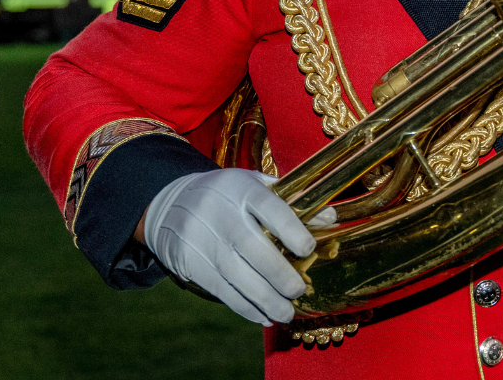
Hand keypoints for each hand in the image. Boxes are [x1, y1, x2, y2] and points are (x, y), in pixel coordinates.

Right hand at [142, 169, 333, 324]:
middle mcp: (220, 212)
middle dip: (278, 273)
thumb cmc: (229, 196)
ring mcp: (203, 238)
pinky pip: (220, 289)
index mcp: (243, 188)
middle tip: (298, 291)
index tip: (308, 248)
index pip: (268, 206)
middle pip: (250, 246)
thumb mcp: (256, 186)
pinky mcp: (190, 262)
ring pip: (235, 274)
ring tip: (286, 313)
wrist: (172, 204)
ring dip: (264, 299)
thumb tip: (330, 218)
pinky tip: (263, 316)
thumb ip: (292, 201)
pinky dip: (244, 307)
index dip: (289, 228)